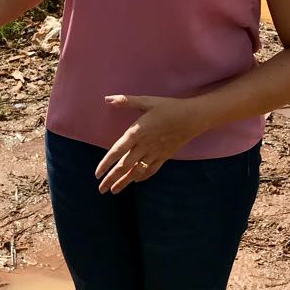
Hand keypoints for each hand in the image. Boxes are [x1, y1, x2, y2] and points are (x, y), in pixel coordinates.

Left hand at [95, 95, 209, 193]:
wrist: (193, 117)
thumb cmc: (168, 107)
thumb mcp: (146, 101)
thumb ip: (126, 101)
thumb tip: (107, 99)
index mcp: (137, 132)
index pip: (117, 151)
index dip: (106, 163)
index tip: (97, 173)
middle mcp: (144, 146)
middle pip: (124, 166)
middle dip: (111, 178)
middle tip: (101, 189)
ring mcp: (155, 153)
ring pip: (136, 171)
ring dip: (124, 182)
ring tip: (113, 191)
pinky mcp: (164, 156)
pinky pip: (151, 170)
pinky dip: (142, 176)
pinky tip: (136, 181)